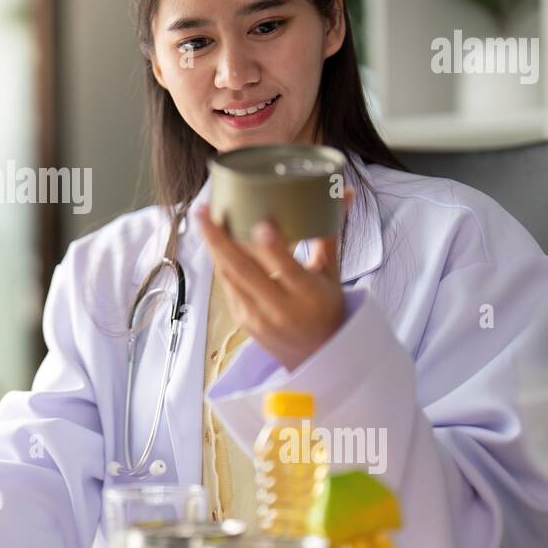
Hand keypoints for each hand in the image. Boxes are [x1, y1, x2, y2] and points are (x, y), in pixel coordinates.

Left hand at [197, 188, 354, 371]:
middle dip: (219, 239)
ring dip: (213, 247)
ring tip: (203, 218)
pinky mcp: (242, 320)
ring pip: (229, 277)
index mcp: (309, 296)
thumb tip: (344, 191)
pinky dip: (219, 261)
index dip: (273, 248)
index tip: (262, 224)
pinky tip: (212, 240)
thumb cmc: (327, 308)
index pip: (288, 270)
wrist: (318, 357)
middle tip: (205, 211)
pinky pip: (227, 285)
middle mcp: (281, 309)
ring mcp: (257, 317)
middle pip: (244, 271)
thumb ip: (329, 232)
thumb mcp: (331, 273)